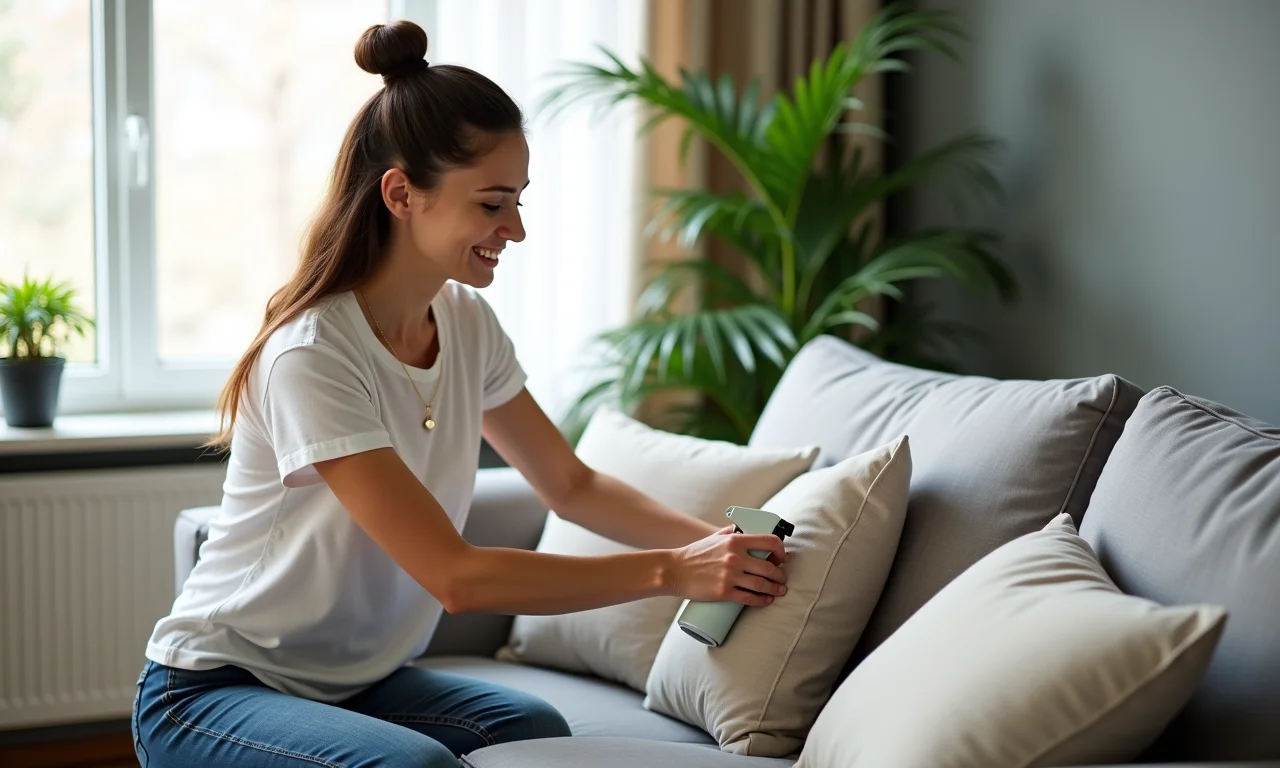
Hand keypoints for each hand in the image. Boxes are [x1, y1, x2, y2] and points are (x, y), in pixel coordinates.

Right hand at [670, 525, 789, 606]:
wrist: (673, 570)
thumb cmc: (693, 554)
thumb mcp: (713, 537)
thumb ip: (730, 532)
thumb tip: (745, 528)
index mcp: (735, 540)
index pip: (769, 542)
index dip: (781, 551)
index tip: (782, 558)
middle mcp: (735, 557)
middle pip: (769, 567)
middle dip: (780, 575)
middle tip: (782, 579)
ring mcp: (730, 576)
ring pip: (762, 584)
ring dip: (775, 589)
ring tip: (779, 591)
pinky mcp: (724, 592)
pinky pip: (749, 598)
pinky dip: (762, 601)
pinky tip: (766, 600)